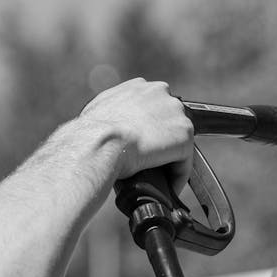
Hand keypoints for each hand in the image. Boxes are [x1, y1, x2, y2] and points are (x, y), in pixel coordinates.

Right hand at [79, 78, 194, 193]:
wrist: (100, 142)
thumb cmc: (91, 132)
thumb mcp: (99, 110)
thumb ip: (113, 109)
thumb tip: (111, 125)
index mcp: (140, 87)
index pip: (155, 107)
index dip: (151, 129)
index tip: (144, 145)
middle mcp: (161, 93)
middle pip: (170, 122)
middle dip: (163, 143)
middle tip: (153, 164)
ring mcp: (176, 114)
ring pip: (179, 143)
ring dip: (171, 161)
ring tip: (161, 180)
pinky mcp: (185, 137)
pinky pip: (185, 162)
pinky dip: (177, 178)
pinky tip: (167, 189)